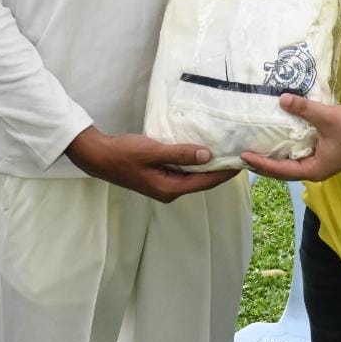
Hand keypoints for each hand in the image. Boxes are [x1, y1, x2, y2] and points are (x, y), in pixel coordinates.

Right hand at [65, 126, 240, 202]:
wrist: (98, 156)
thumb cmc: (124, 154)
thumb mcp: (153, 151)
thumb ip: (180, 154)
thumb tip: (208, 156)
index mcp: (170, 189)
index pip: (205, 182)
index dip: (225, 172)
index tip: (242, 162)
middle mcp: (169, 191)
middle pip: (201, 181)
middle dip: (220, 169)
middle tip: (238, 154)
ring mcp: (162, 184)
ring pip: (192, 176)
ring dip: (207, 165)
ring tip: (224, 150)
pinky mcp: (157, 176)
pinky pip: (181, 171)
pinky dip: (193, 162)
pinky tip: (198, 150)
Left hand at [240, 94, 340, 181]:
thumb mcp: (328, 117)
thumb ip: (304, 109)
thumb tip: (282, 99)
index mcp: (314, 169)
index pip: (281, 170)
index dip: (261, 163)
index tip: (244, 155)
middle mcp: (314, 170)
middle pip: (282, 170)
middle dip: (263, 163)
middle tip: (242, 153)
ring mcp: (318, 163)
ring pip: (290, 163)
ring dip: (273, 157)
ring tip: (254, 147)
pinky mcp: (322, 154)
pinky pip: (298, 155)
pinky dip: (286, 148)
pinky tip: (276, 138)